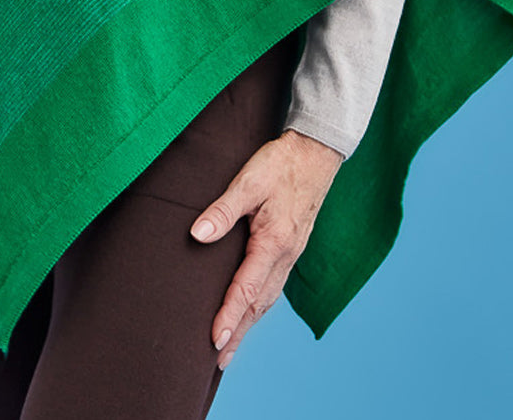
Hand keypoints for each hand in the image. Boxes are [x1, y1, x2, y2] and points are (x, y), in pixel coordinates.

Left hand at [189, 128, 344, 369]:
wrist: (315, 151)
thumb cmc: (281, 163)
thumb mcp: (249, 181)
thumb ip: (223, 209)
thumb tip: (197, 234)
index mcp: (274, 242)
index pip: (247, 289)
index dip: (229, 316)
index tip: (214, 341)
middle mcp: (286, 255)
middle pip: (259, 304)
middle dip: (239, 332)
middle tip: (218, 361)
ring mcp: (292, 253)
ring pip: (268, 298)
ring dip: (249, 323)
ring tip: (231, 345)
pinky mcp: (293, 247)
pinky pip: (275, 285)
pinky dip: (260, 305)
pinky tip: (252, 310)